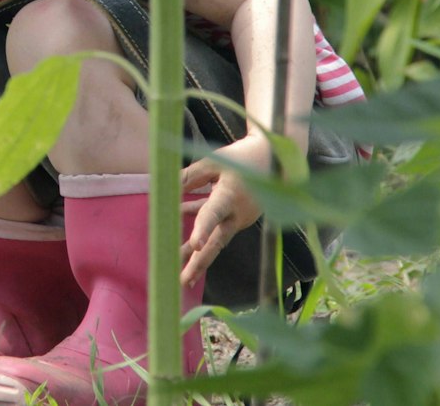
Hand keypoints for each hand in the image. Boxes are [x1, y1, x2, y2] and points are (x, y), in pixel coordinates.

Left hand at [178, 135, 270, 286]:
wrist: (275, 161)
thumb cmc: (241, 158)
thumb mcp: (213, 161)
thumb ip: (189, 176)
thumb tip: (164, 188)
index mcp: (230, 196)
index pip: (213, 214)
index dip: (203, 229)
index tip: (196, 245)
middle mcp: (236, 213)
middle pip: (216, 242)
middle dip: (199, 263)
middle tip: (183, 281)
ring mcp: (239, 219)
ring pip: (215, 239)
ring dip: (197, 254)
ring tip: (179, 272)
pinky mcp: (238, 218)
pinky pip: (217, 226)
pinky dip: (201, 228)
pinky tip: (182, 229)